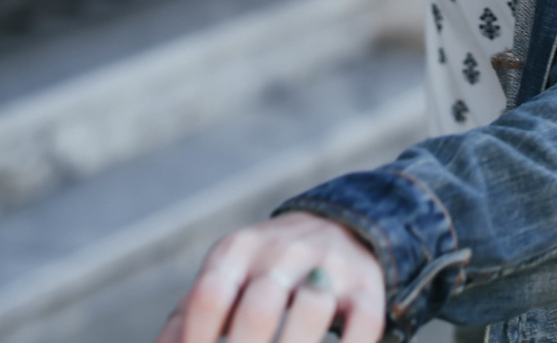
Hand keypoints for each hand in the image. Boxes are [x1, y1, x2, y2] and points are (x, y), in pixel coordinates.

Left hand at [157, 212, 385, 342]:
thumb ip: (189, 316)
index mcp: (238, 249)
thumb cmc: (262, 270)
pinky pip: (363, 324)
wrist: (339, 225)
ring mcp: (329, 265)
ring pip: (312, 309)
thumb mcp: (225, 277)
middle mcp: (284, 249)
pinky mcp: (367, 285)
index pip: (210, 295)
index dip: (198, 340)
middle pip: (259, 308)